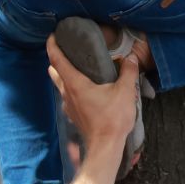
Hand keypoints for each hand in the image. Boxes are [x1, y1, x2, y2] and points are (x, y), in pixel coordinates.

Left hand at [46, 36, 137, 158]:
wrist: (105, 147)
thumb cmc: (112, 118)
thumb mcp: (125, 92)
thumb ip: (128, 72)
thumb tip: (131, 58)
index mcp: (75, 84)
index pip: (57, 60)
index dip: (53, 46)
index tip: (52, 36)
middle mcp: (67, 93)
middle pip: (55, 72)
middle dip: (57, 59)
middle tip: (67, 49)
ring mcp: (69, 106)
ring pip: (61, 85)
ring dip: (64, 74)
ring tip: (78, 66)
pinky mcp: (74, 115)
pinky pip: (69, 97)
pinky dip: (72, 88)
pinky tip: (86, 88)